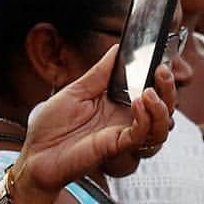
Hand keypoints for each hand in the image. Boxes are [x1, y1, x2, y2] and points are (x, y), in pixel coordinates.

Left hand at [17, 47, 173, 195]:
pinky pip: (140, 136)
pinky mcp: (116, 147)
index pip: (151, 92)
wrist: (35, 154)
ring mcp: (123, 135)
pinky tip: (138, 104)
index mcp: (118, 105)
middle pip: (163, 109)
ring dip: (161, 108)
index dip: (161, 79)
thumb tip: (117, 49)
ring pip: (160, 127)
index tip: (163, 59)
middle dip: (168, 90)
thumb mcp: (76, 90)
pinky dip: (145, 120)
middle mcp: (125, 120)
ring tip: (149, 92)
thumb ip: (100, 73)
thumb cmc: (51, 126)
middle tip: (163, 71)